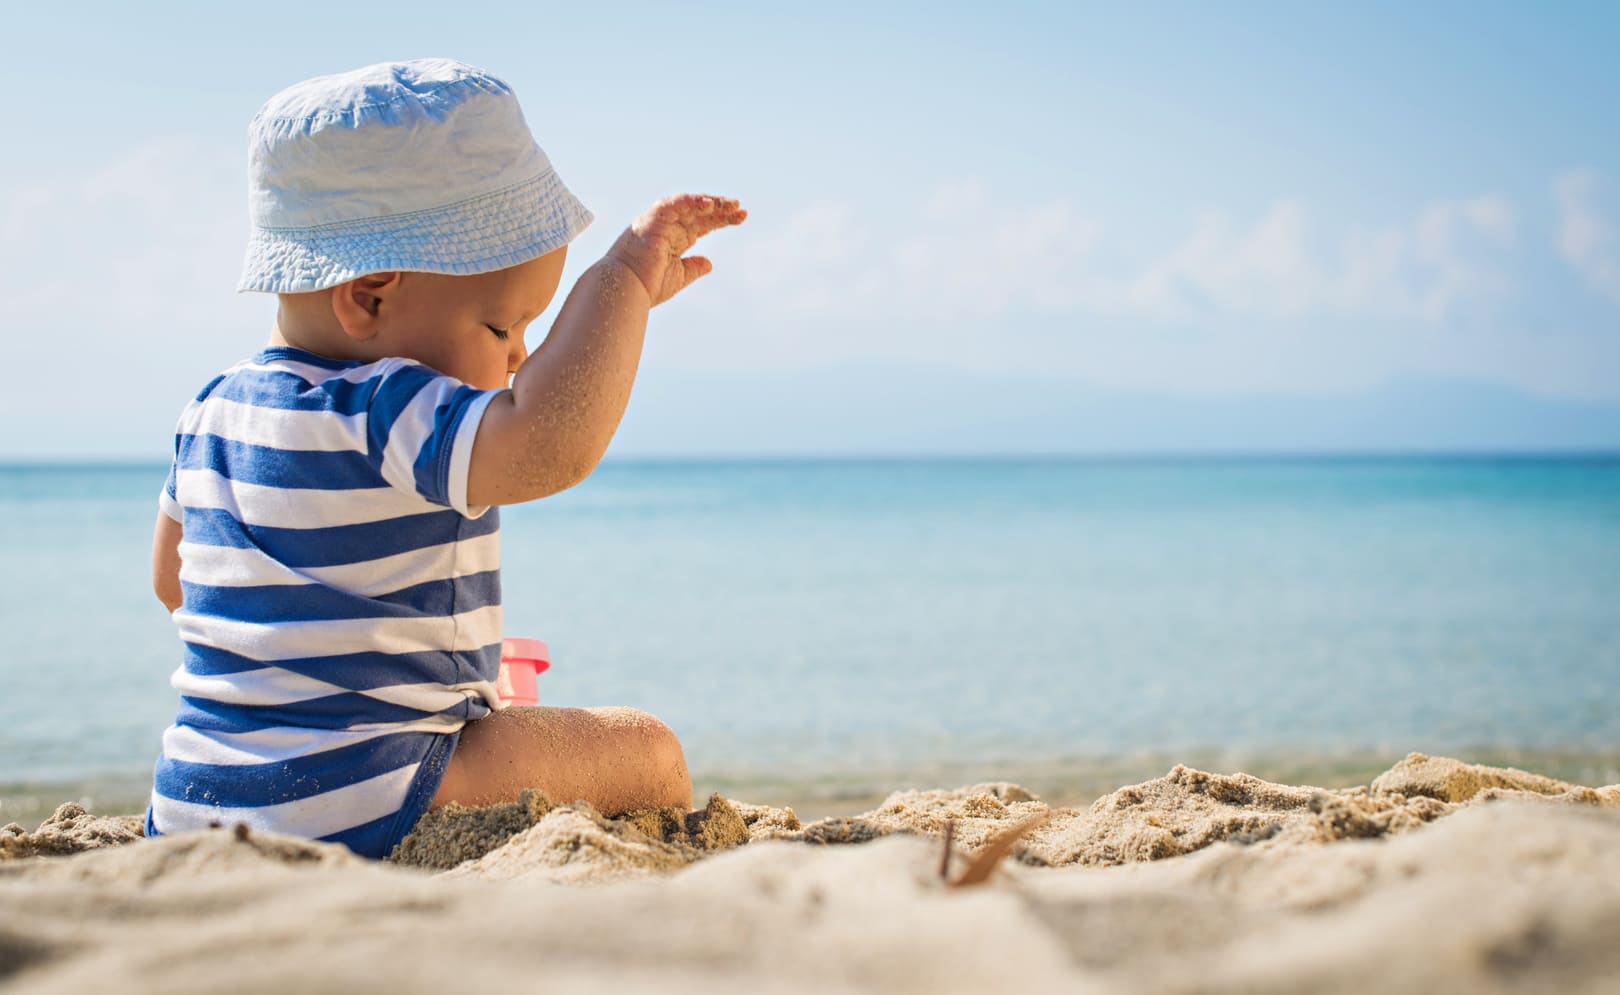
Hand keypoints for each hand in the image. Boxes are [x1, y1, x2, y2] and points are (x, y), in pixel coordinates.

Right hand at [603, 193, 746, 306]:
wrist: (625, 290)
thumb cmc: (646, 286)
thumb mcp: (678, 277)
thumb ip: (693, 268)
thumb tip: (709, 263)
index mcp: (674, 239)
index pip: (702, 223)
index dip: (721, 219)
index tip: (741, 218)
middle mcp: (668, 227)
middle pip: (699, 212)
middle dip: (721, 209)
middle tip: (741, 209)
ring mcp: (660, 221)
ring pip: (690, 205)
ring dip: (711, 203)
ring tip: (732, 205)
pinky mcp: (653, 219)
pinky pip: (675, 203)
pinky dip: (691, 201)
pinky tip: (710, 204)